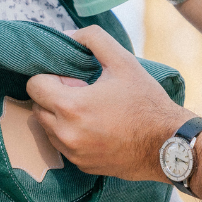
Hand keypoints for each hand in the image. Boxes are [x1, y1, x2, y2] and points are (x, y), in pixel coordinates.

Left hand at [26, 24, 187, 179]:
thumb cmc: (146, 102)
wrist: (168, 145)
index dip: (50, 77)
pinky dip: (70, 134)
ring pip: (46, 128)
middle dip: (52, 96)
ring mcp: (73, 152)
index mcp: (71, 106)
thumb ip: (93, 39)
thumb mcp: (123, 61)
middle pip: (36, 107)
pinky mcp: (81, 165)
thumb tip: (68, 36)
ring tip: (88, 109)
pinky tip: (94, 126)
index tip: (72, 78)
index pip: (34, 86)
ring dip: (58, 116)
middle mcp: (66, 133)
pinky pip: (62, 145)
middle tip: (81, 91)